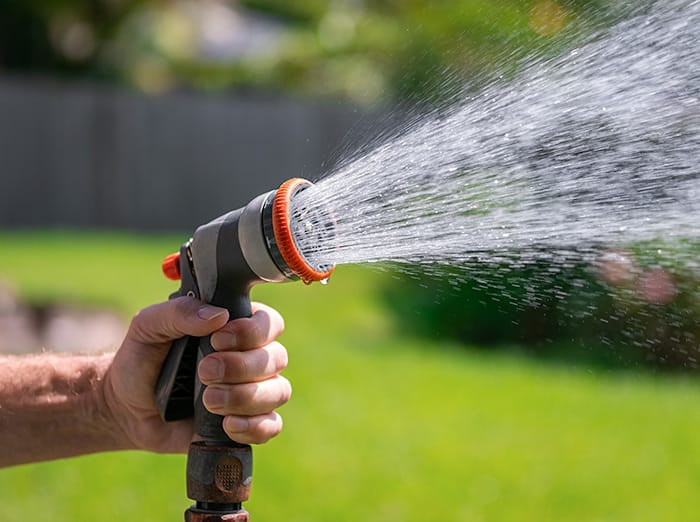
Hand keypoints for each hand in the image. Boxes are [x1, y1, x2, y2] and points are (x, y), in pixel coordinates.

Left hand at [103, 296, 288, 452]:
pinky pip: (271, 426)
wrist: (126, 407)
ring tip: (208, 401)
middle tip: (203, 372)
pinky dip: (254, 426)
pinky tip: (226, 425)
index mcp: (236, 328)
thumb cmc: (142, 359)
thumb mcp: (149, 326)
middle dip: (241, 367)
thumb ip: (179, 313)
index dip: (252, 332)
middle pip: (276, 358)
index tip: (217, 340)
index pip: (270, 323)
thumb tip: (218, 316)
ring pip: (278, 391)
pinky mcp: (246, 424)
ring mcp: (253, 392)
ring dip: (246, 397)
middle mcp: (252, 357)